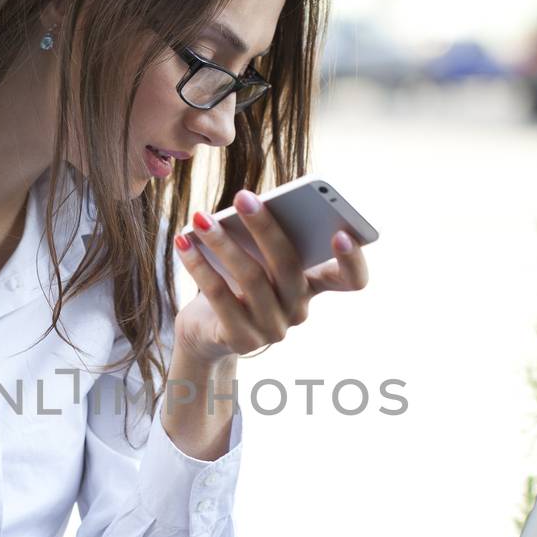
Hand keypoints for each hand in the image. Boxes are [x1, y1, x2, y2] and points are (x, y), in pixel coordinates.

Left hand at [172, 190, 368, 363]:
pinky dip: (200, 265)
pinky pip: (220, 296)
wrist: (205, 331)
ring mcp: (272, 329)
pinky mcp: (241, 340)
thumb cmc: (236, 282)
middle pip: (289, 266)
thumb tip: (249, 205)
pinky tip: (184, 243)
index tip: (341, 234)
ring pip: (251, 279)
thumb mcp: (255, 258)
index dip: (352, 261)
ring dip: (222, 242)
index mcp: (312, 285)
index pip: (350, 280)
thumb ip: (262, 238)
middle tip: (243, 196)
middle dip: (265, 227)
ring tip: (200, 218)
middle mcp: (298, 309)